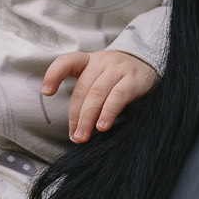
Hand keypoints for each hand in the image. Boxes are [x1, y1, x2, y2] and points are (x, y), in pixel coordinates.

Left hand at [43, 48, 157, 142]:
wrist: (152, 68)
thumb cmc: (120, 81)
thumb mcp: (102, 81)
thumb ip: (89, 97)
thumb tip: (76, 130)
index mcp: (89, 61)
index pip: (68, 61)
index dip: (54, 74)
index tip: (46, 92)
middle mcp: (102, 61)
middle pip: (83, 89)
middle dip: (76, 116)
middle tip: (74, 137)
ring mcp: (118, 69)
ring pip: (97, 94)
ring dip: (88, 118)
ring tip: (83, 137)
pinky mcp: (134, 80)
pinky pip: (117, 97)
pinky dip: (107, 113)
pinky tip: (102, 127)